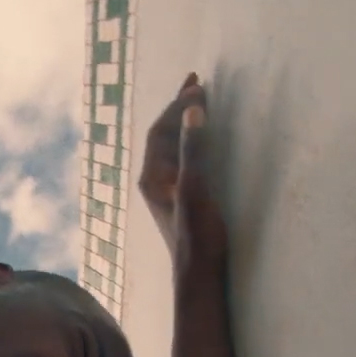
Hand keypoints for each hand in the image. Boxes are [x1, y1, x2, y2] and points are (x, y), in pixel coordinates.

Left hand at [137, 74, 226, 271]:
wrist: (199, 273)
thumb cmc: (197, 233)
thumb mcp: (196, 189)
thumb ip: (193, 150)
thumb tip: (193, 110)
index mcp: (152, 176)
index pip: (160, 130)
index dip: (177, 106)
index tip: (197, 85)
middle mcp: (154, 180)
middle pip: (164, 135)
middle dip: (179, 109)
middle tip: (197, 83)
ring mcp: (166, 189)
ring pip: (173, 147)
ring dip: (185, 123)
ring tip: (201, 102)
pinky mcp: (180, 197)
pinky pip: (182, 158)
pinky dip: (192, 141)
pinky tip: (203, 138)